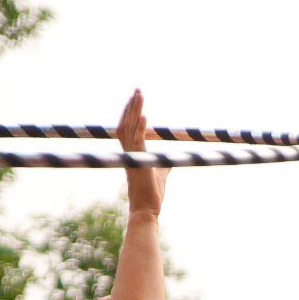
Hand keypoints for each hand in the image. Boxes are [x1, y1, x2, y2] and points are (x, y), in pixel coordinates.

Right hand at [117, 88, 164, 215]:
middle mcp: (129, 153)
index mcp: (132, 153)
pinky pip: (138, 143)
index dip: (130, 113)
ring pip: (130, 129)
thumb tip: (172, 160)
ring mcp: (132, 157)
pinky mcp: (139, 163)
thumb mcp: (161, 174)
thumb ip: (164, 164)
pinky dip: (141, 129)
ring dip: (134, 111)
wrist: (147, 210)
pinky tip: (145, 117)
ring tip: (139, 95)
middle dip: (131, 106)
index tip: (135, 99)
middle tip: (137, 90)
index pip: (128, 128)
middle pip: (127, 123)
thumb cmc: (152, 195)